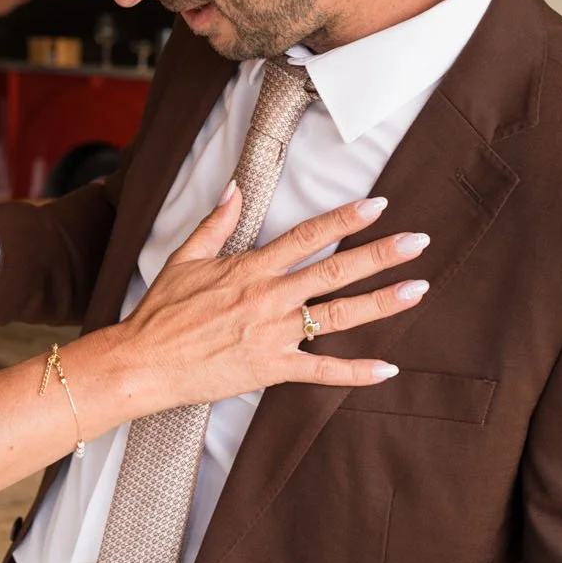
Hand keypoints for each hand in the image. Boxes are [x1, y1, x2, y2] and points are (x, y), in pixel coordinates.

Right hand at [119, 187, 428, 408]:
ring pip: (338, 316)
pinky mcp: (272, 369)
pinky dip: (355, 372)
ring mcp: (274, 334)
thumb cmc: (162, 312)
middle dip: (380, 255)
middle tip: (417, 242)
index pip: (307, 236)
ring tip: (417, 289)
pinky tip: (387, 369)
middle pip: (335, 271)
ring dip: (381, 302)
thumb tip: (234, 189)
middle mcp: (269, 298)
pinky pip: (322, 371)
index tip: (377, 206)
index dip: (344, 219)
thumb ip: (216, 224)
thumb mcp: (185, 258)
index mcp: (251, 268)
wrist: (144, 362)